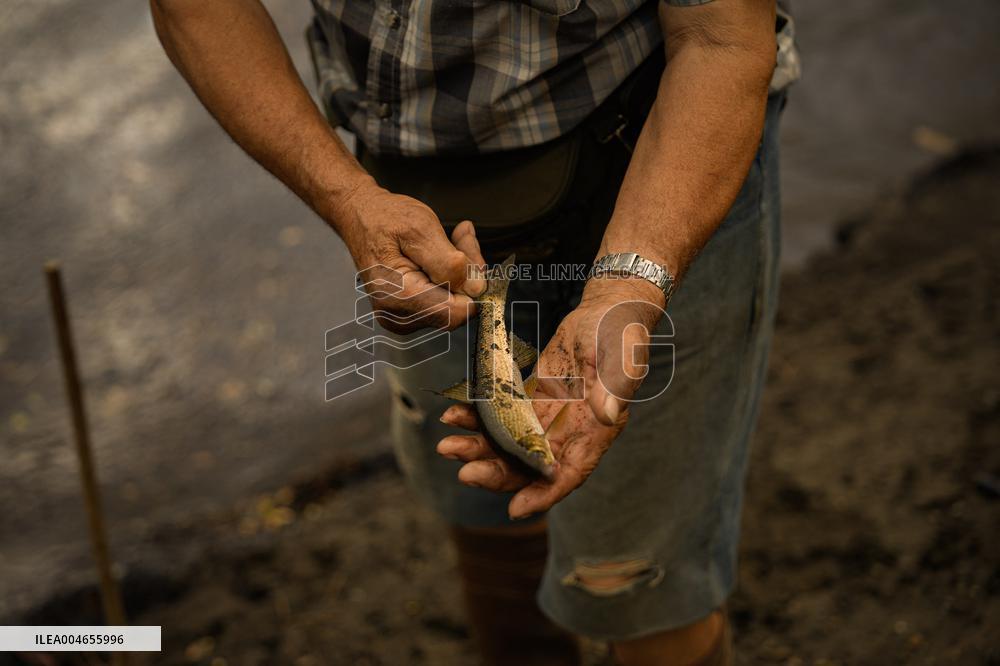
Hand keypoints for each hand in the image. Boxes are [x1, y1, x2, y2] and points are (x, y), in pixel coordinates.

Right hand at [332, 180, 485, 332]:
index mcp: (400, 297)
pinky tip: (439, 255)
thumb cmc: (383, 218)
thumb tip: (476, 288)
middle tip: (460, 238)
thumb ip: (449, 263)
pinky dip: (448, 277)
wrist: (360, 216)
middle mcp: (399, 316)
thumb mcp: (420, 229)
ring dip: (458, 272)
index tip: (466, 252)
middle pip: (456, 308)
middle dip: (465, 273)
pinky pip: (442, 301)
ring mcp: (402, 317)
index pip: (457, 312)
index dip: (470, 283)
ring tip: (448, 240)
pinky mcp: (408, 312)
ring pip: (452, 304)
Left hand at [437, 278, 666, 518]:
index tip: (515, 508)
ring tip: (447, 446)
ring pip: (511, 442)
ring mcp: (550, 414)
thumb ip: (616, 387)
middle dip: (497, 472)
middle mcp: (572, 430)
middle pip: (531, 464)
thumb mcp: (624, 356)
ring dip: (480, 447)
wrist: (609, 309)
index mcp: (598, 429)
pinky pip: (503, 413)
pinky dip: (479, 417)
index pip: (571, 472)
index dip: (544, 493)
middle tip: (464, 473)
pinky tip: (454, 415)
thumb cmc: (623, 332)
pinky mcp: (534, 396)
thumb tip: (606, 414)